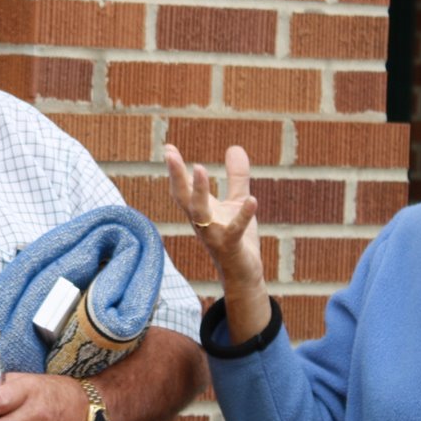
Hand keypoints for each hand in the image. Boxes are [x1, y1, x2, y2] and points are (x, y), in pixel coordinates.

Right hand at [164, 143, 261, 288]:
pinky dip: (243, 215)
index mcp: (200, 210)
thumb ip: (236, 176)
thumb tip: (234, 147)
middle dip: (176, 175)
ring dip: (199, 191)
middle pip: (183, 197)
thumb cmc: (235, 238)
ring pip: (201, 213)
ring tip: (200, 168)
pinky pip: (235, 230)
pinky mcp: (231, 246)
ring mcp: (214, 234)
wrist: (242, 274)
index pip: (183, 187)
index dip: (175, 169)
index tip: (168, 147)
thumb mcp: (236, 201)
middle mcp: (202, 221)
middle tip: (169, 154)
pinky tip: (252, 199)